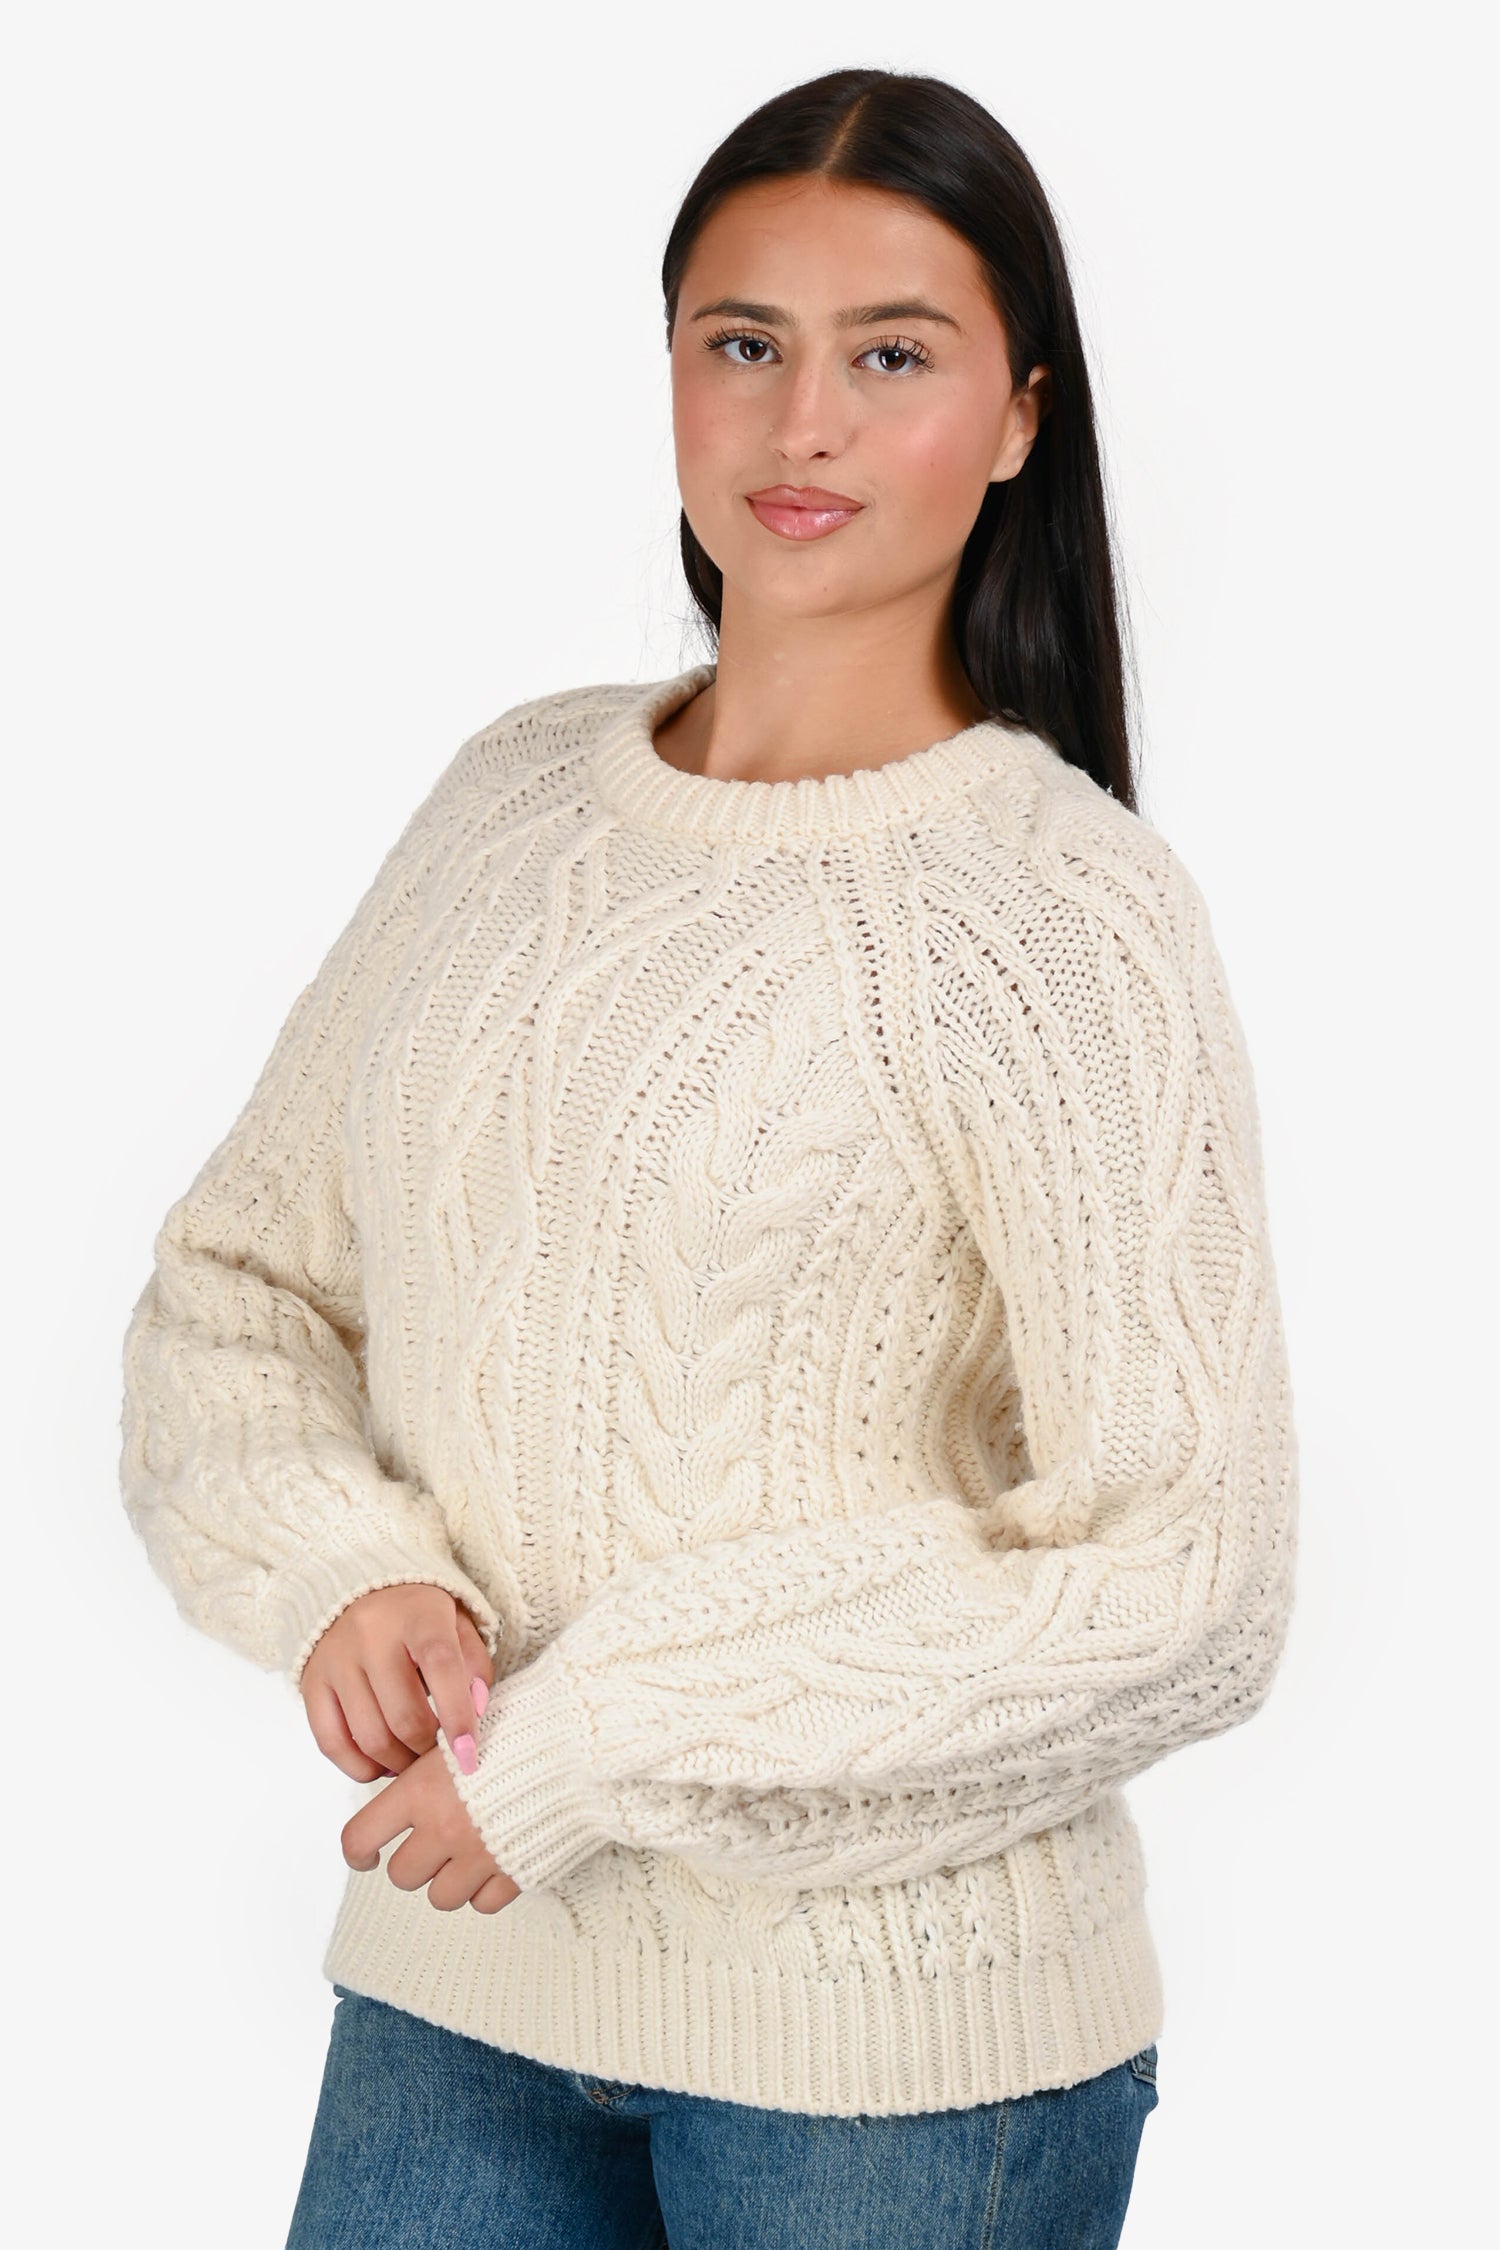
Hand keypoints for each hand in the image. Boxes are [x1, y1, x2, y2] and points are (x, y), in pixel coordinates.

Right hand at [300, 1585, 496, 1782]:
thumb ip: (475, 1665)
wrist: (358, 1587)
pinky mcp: (312, 1683)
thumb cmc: (419, 1616)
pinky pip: (331, 1743)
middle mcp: (371, 1634)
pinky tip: (382, 1763)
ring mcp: (337, 1659)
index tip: (469, 1756)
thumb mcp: (458, 1624)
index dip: (458, 1715)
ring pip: (370, 1737)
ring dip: (399, 1762)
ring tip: (414, 1759)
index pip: (441, 1666)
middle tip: (440, 1753)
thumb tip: (476, 1712)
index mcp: (418, 1614)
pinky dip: (360, 1768)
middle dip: (428, 1748)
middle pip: (404, 1716)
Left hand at [342, 1740, 519, 1914]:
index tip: (366, 1856)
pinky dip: (486, 1888)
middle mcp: (443, 1831)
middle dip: (415, 1860)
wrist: (581, 1743)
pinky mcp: (514, 1876)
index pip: (361, 1837)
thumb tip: (410, 1782)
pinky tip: (498, 1859)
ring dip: (449, 1878)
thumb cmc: (522, 1724)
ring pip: (439, 1898)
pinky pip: (482, 1904)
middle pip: (402, 1875)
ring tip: (468, 1852)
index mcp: (421, 1791)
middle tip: (433, 1841)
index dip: (358, 1851)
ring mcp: (479, 1859)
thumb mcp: (462, 1733)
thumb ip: (430, 1767)